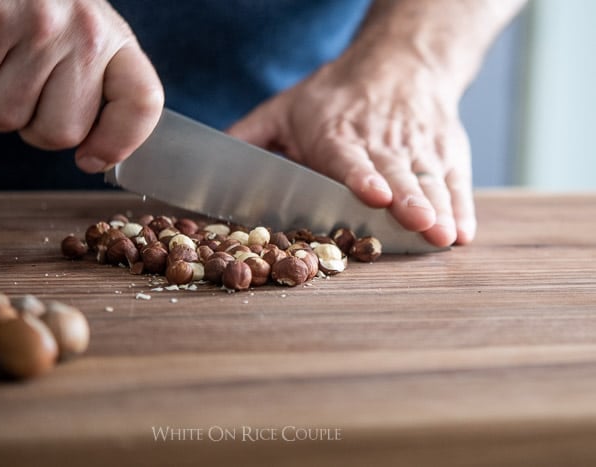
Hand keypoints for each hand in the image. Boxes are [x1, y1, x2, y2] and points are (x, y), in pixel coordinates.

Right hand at [0, 0, 163, 172]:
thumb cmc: (31, 2)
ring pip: (6, 119)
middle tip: (22, 95)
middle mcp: (84, 34)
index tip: (90, 159)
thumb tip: (94, 153)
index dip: (119, 143)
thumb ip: (94, 82)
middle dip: (32, 128)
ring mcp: (38, 27)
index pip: (141, 103)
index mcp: (114, 40)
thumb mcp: (81, 32)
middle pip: (62, 133)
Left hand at [227, 50, 475, 246]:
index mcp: (337, 134)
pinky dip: (461, 206)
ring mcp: (418, 147)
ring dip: (437, 209)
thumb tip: (206, 164)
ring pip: (429, 180)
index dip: (361, 176)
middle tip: (419, 225)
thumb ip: (249, 137)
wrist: (401, 62)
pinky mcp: (446, 152)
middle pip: (396, 174)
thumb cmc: (335, 95)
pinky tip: (463, 231)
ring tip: (444, 235)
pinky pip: (455, 181)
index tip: (373, 193)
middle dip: (408, 201)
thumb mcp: (285, 108)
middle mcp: (381, 142)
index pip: (349, 158)